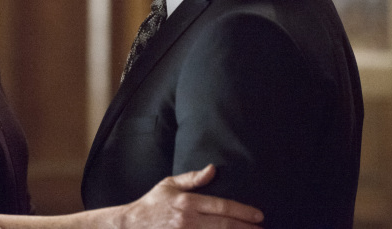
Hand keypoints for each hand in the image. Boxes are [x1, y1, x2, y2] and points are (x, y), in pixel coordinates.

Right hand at [119, 164, 263, 227]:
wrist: (131, 225)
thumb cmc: (152, 204)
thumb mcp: (169, 184)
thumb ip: (192, 178)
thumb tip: (212, 169)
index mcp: (188, 202)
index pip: (221, 206)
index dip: (242, 211)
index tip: (259, 215)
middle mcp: (189, 220)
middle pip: (224, 225)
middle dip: (246, 228)